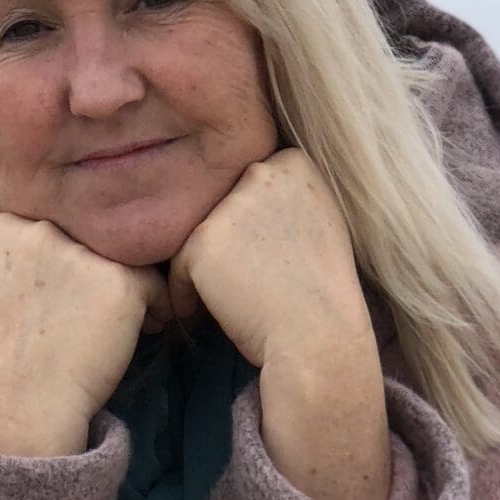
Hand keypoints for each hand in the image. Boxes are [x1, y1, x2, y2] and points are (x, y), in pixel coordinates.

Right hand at [0, 213, 174, 451]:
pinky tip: (143, 329)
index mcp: (7, 228)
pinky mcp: (120, 280)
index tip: (72, 289)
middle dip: (100, 266)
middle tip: (99, 305)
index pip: (56, 220)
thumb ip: (13, 249)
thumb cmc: (9, 354)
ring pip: (125, 254)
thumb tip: (42, 229)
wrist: (28, 400)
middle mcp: (43, 230)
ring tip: (123, 318)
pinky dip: (156, 306)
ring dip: (129, 284)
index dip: (70, 255)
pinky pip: (155, 283)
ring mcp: (82, 253)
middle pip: (92, 234)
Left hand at [165, 147, 374, 370]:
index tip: (266, 260)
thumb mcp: (322, 221)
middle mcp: (260, 173)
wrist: (318, 335)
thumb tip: (252, 190)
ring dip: (204, 268)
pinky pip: (177, 267)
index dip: (252, 226)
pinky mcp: (201, 241)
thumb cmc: (322, 292)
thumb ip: (287, 196)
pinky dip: (185, 294)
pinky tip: (204, 315)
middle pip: (222, 207)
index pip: (252, 184)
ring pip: (198, 235)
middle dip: (225, 243)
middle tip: (243, 282)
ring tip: (227, 300)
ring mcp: (228, 206)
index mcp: (293, 163)